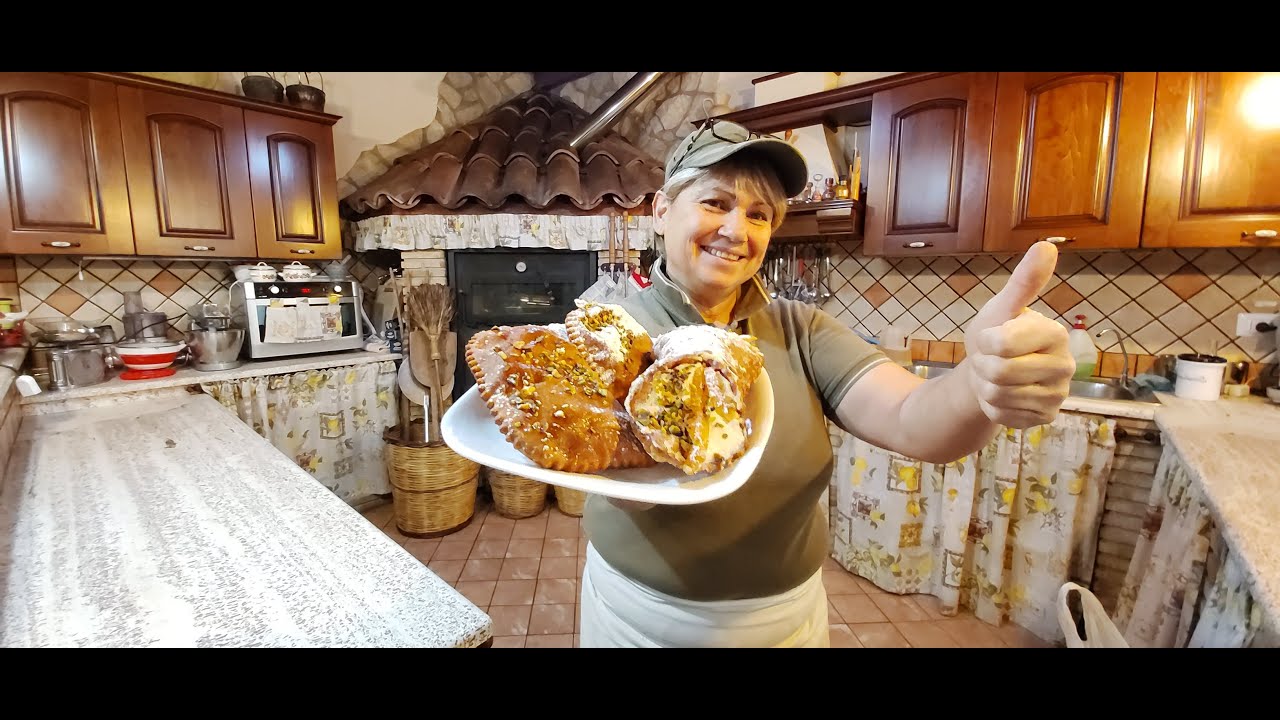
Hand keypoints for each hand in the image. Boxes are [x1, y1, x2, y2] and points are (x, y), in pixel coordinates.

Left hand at [963, 241, 1073, 428]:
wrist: (989, 371)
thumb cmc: (997, 334)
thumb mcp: (1002, 307)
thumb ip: (1024, 281)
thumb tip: (1046, 245)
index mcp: (1056, 333)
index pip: (1002, 343)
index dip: (984, 341)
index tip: (990, 336)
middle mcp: (1065, 366)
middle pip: (999, 372)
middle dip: (982, 365)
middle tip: (989, 359)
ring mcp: (1057, 395)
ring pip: (998, 395)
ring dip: (985, 386)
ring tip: (994, 376)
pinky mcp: (1045, 418)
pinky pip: (1001, 415)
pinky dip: (991, 406)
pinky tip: (1002, 395)